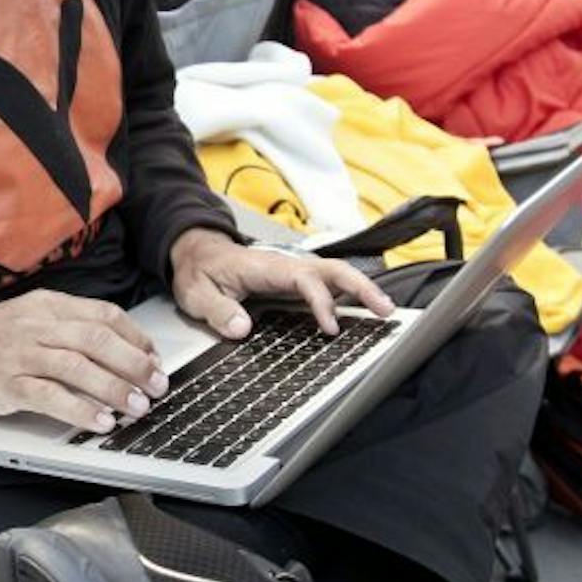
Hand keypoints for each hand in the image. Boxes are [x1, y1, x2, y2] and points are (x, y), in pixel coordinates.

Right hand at [0, 290, 171, 434]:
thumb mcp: (31, 319)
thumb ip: (70, 329)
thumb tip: (120, 350)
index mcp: (48, 305)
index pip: (104, 315)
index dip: (136, 339)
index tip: (154, 359)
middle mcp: (38, 325)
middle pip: (98, 339)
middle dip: (135, 364)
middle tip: (157, 386)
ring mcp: (22, 354)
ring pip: (79, 366)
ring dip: (114, 388)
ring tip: (137, 407)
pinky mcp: (8, 384)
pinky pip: (50, 396)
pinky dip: (79, 410)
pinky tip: (100, 422)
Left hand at [168, 227, 391, 339]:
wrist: (198, 254)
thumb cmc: (200, 271)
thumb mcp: (195, 292)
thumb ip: (217, 310)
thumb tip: (240, 328)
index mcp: (265, 266)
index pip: (303, 278)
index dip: (320, 302)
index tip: (330, 327)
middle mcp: (286, 266)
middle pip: (333, 270)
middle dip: (362, 287)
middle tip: (385, 310)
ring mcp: (294, 273)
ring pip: (336, 276)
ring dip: (362, 290)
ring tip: (386, 312)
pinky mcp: (296, 283)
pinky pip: (328, 286)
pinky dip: (350, 296)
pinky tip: (363, 313)